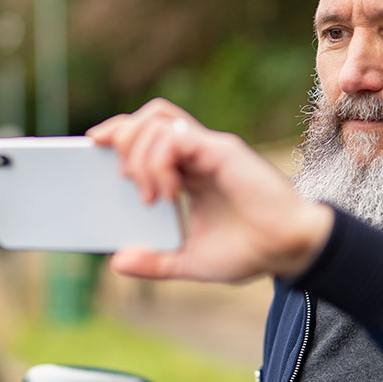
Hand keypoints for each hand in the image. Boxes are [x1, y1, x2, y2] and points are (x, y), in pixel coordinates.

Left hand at [87, 99, 333, 282]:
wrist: (290, 250)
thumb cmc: (250, 251)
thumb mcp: (191, 261)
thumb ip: (156, 262)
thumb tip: (117, 261)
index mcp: (191, 172)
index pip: (149, 135)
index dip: (118, 133)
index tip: (92, 145)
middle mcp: (199, 154)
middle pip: (148, 119)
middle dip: (121, 139)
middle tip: (124, 180)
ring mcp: (211, 149)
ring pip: (157, 121)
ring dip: (141, 156)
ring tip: (151, 195)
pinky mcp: (222, 151)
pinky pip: (176, 136)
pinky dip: (160, 161)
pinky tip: (167, 192)